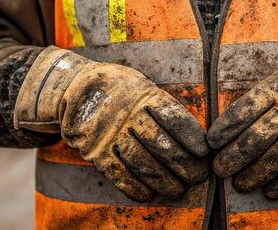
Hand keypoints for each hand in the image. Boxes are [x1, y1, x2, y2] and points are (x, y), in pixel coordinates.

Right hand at [15, 48, 208, 201]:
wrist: (73, 87)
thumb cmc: (119, 87)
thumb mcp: (141, 83)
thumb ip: (162, 103)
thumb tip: (192, 131)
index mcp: (145, 95)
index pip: (174, 119)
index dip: (191, 137)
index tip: (203, 151)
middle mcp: (129, 115)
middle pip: (162, 145)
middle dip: (183, 165)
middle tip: (198, 177)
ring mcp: (111, 134)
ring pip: (142, 163)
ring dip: (163, 181)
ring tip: (177, 190)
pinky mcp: (96, 151)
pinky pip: (117, 173)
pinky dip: (133, 187)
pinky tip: (148, 195)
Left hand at [207, 59, 277, 198]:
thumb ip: (260, 96)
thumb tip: (228, 123)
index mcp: (277, 88)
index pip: (245, 110)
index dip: (226, 129)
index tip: (211, 144)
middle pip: (257, 137)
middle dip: (234, 157)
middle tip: (219, 170)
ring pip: (276, 157)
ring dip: (255, 175)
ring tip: (240, 184)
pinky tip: (269, 191)